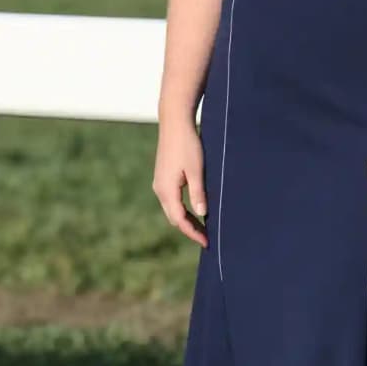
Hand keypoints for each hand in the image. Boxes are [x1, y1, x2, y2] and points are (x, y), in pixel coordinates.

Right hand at [152, 118, 207, 247]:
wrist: (175, 123)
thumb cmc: (188, 145)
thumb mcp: (197, 170)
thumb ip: (198, 193)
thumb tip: (202, 214)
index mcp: (167, 190)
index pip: (180, 220)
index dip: (193, 233)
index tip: (207, 242)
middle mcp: (160, 189)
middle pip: (174, 217)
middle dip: (189, 229)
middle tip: (207, 238)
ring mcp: (159, 183)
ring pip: (172, 209)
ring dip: (186, 220)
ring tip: (203, 227)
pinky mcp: (163, 177)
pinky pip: (171, 200)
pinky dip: (182, 209)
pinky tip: (194, 210)